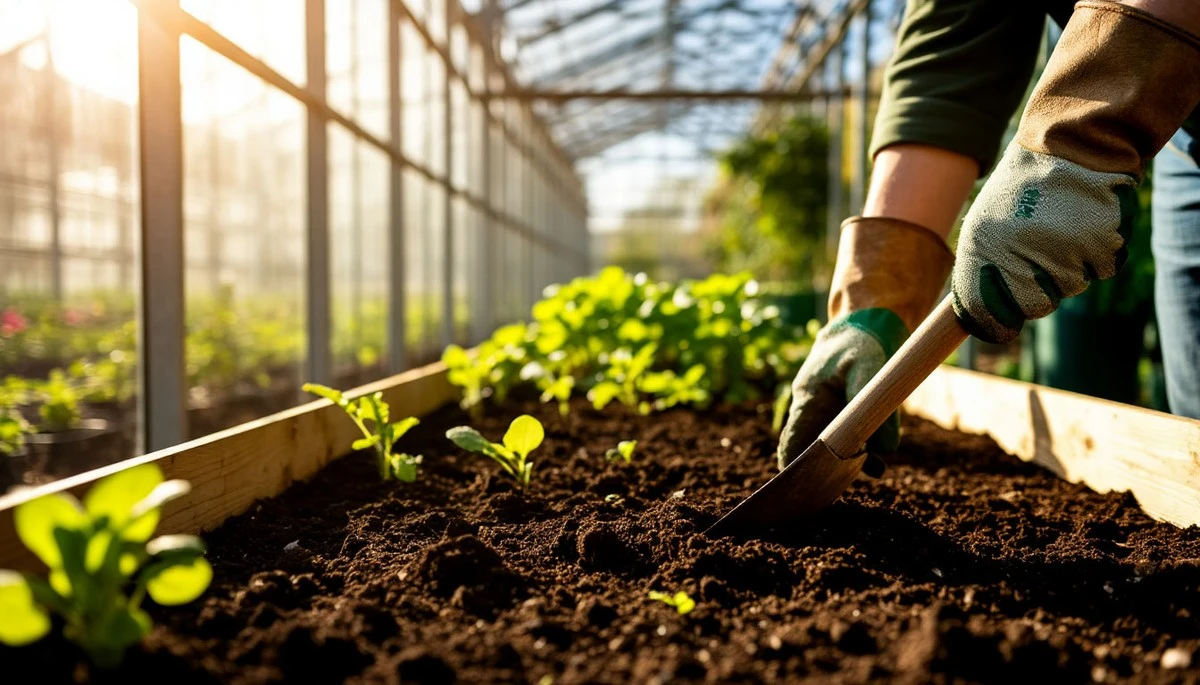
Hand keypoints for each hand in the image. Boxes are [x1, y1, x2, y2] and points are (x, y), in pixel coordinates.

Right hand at [775, 216, 952, 472]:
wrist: (869, 320)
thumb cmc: (863, 341)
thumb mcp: (870, 369)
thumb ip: (876, 409)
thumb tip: (884, 452)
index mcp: (808, 398)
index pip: (792, 443)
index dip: (794, 470)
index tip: (804, 491)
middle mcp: (813, 408)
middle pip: (810, 450)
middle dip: (822, 472)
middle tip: (837, 492)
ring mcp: (828, 410)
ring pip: (831, 446)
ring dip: (847, 462)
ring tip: (870, 472)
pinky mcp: (845, 409)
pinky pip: (848, 437)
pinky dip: (861, 451)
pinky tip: (878, 462)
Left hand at [952, 1, 1199, 342]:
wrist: (1071, 143)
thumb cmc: (1023, 188)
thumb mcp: (985, 222)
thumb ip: (978, 269)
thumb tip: (975, 318)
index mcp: (982, 249)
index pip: (985, 313)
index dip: (994, 325)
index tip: (1000, 328)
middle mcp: (1018, 254)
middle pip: (1032, 308)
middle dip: (1037, 292)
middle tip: (1041, 255)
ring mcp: (1060, 251)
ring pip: (1069, 289)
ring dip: (1070, 266)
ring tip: (1062, 227)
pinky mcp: (1100, 244)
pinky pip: (1100, 270)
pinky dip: (1098, 252)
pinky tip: (1086, 222)